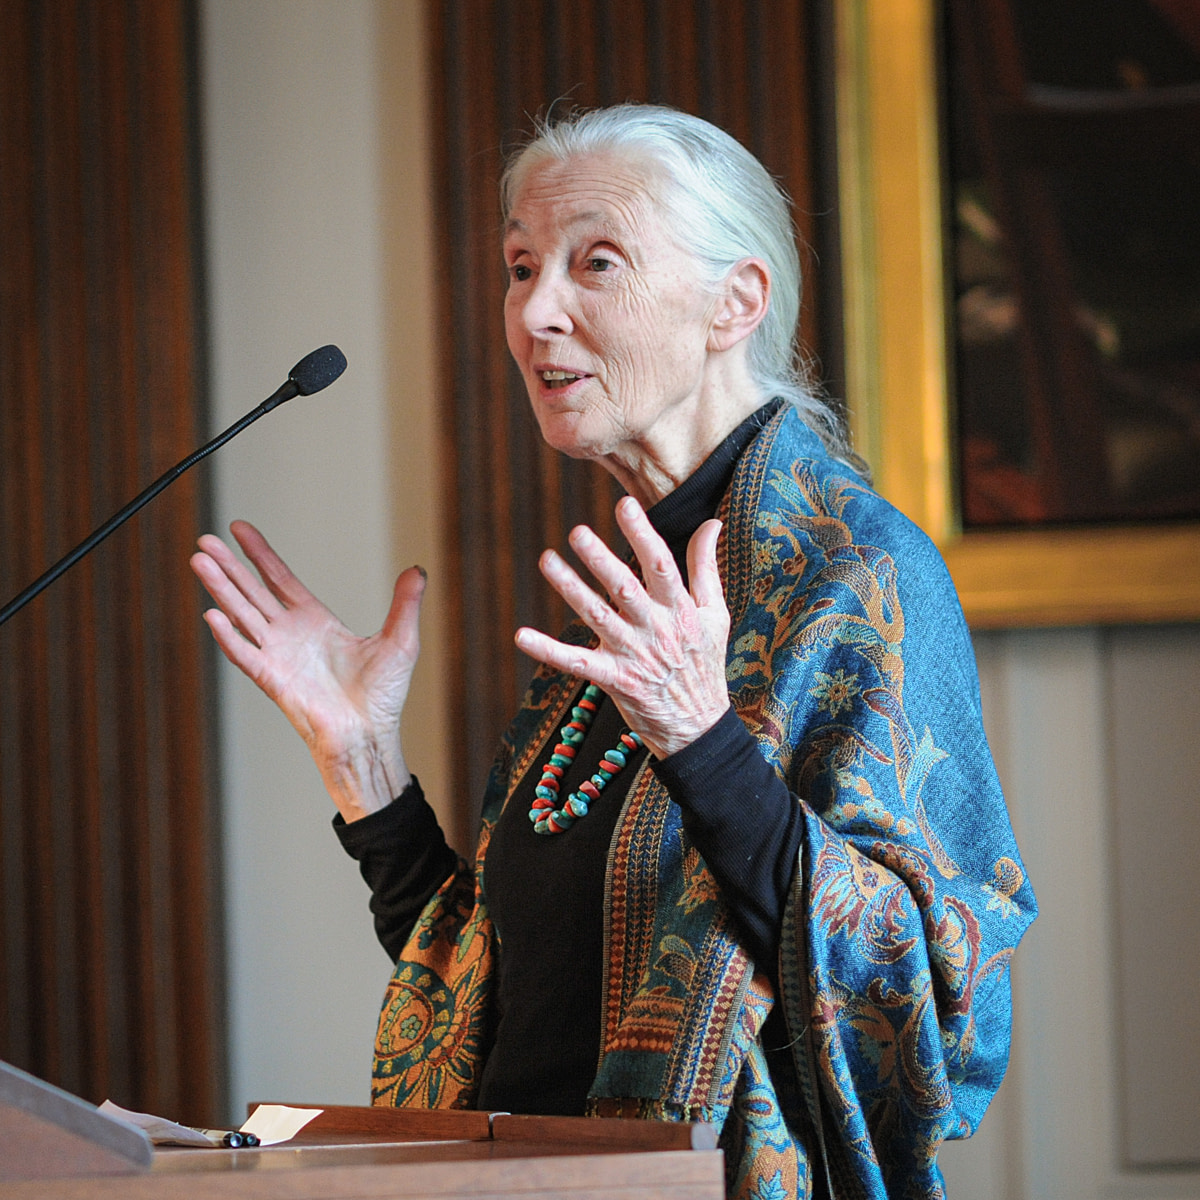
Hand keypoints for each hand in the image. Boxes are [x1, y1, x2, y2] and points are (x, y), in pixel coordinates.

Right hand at [190, 520, 424, 820]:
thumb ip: (405, 603)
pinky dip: (228, 637)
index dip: (259, 554)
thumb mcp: (400, 641)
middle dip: (228, 566)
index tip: (239, 529)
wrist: (370, 735)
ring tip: (199, 561)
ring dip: (221, 589)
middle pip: (252, 591)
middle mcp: (291, 635)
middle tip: (204, 541)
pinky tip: (212, 615)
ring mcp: (278, 656)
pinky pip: (245, 655)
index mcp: (316, 621)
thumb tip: (417, 570)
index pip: (280, 579)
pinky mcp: (273, 680)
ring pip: (242, 614)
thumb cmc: (383, 697)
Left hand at [515, 495, 730, 758]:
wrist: (700, 727)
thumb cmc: (705, 663)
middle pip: (624, 589)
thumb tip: (711, 522)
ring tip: (547, 561)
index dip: (642, 534)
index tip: (624, 505)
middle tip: (576, 532)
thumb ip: (706, 567)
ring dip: (570, 589)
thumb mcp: (716, 614)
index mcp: (681, 610)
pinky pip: (576, 662)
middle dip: (601, 560)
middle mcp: (657, 630)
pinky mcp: (614, 680)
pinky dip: (549, 650)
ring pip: (597, 617)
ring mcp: (633, 656)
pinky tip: (522, 635)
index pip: (661, 565)